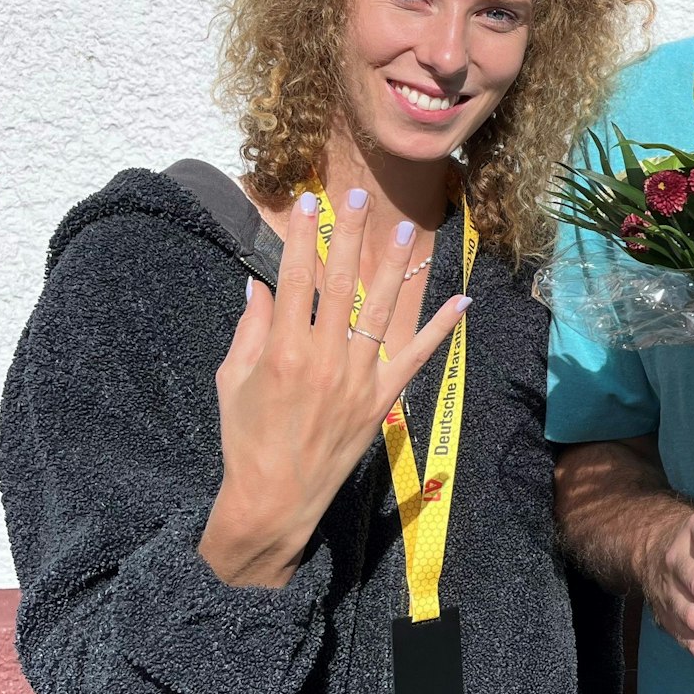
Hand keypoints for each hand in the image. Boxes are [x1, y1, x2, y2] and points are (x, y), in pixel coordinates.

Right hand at [198, 190, 467, 587]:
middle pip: (342, 284)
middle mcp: (324, 359)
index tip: (309, 202)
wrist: (274, 498)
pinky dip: (440, 330)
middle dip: (351, 235)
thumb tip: (260, 283)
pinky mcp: (381, 401)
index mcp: (282, 351)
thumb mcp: (232, 379)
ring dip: (397, 268)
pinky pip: (416, 359)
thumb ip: (250, 328)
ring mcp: (358, 380)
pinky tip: (461, 302)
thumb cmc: (245, 436)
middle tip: (360, 195)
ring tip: (408, 230)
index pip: (296, 279)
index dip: (304, 237)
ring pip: (382, 312)